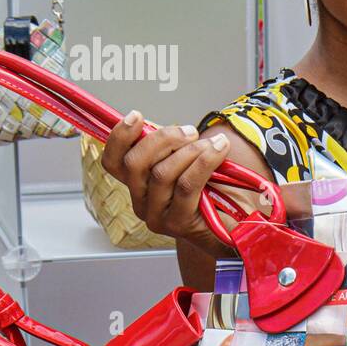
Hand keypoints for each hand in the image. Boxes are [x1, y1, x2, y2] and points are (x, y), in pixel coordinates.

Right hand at [101, 110, 234, 255]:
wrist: (233, 230)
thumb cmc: (211, 194)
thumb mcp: (186, 166)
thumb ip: (172, 150)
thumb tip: (174, 129)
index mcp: (137, 186)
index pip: (113, 162)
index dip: (119, 137)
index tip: (136, 116)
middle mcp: (140, 203)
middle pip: (135, 164)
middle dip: (163, 139)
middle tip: (190, 131)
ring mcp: (157, 216)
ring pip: (162, 174)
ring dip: (190, 151)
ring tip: (214, 143)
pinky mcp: (178, 224)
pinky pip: (187, 186)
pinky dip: (203, 162)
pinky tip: (219, 150)